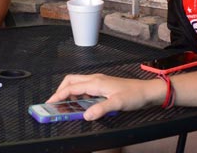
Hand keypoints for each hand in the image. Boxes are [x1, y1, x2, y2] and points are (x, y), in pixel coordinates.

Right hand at [45, 74, 162, 120]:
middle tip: (55, 103)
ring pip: (77, 84)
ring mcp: (98, 82)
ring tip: (65, 105)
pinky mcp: (102, 86)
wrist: (147, 91)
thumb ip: (100, 109)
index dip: (58, 95)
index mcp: (95, 82)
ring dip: (69, 92)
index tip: (49, 103)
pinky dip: (78, 95)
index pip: (71, 87)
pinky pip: (85, 88)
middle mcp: (95, 80)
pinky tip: (80, 104)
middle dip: (60, 90)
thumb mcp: (117, 103)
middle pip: (71, 81)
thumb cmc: (134, 95)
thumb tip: (85, 115)